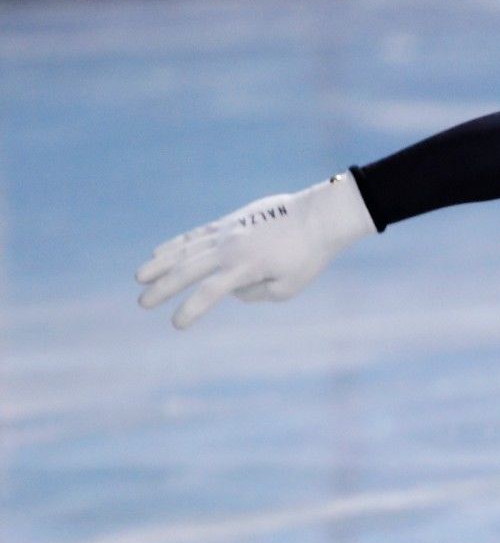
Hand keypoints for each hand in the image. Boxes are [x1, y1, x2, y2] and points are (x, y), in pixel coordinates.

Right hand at [136, 174, 376, 328]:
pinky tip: (158, 252)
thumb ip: (257, 294)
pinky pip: (196, 235)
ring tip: (139, 277)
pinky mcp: (229, 222)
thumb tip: (234, 292)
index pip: (211, 292)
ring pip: (186, 249)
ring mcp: (227, 232)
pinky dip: (176, 244)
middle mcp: (231, 248)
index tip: (177, 325)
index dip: (191, 309)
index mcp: (247, 267)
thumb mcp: (288, 287)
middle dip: (164, 287)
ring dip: (161, 264)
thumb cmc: (308, 256)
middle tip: (142, 303)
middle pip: (189, 270)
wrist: (318, 217)